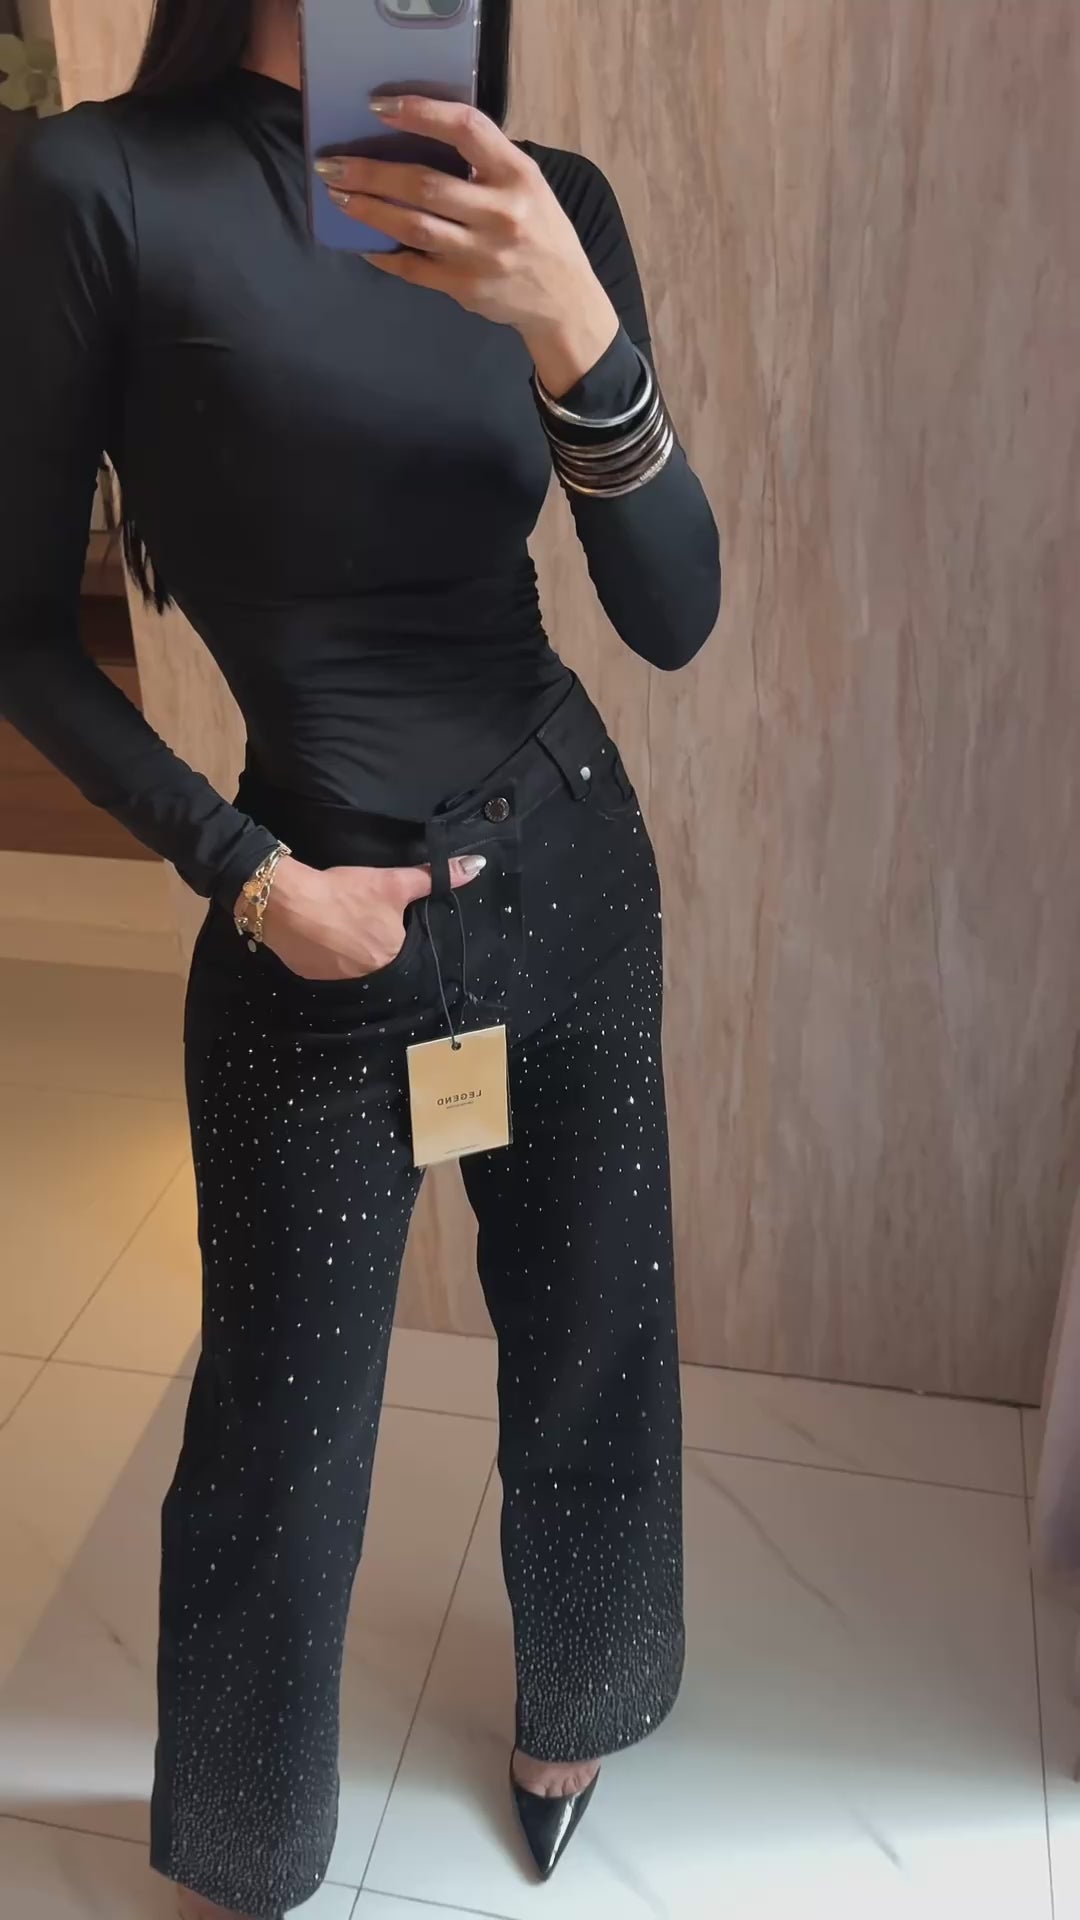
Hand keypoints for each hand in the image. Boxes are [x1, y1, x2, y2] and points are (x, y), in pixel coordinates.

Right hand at [241, 853, 484, 982]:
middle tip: (357, 917)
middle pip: (378, 958)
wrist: (287, 903)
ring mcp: (338, 981)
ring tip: (338, 925)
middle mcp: (369, 977)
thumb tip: (477, 867)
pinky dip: (326, 954)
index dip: (394, 929)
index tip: (381, 915)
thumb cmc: (345, 892)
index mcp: (393, 957)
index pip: (403, 947)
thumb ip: (434, 877)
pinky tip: (320, 935)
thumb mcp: (392, 881)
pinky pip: (326, 968)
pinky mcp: (311, 978)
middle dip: (372, 940)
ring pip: (351, 965)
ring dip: (349, 949)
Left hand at [314, 96, 619, 396]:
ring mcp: (482, 254)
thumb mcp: (527, 184)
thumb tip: (417, 136)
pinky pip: (413, 268)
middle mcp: (501, 212)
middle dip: (371, 172)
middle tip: (331, 163)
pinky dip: (383, 253)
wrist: (563, 300)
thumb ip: (484, 161)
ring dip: (368, 209)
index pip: (465, 129)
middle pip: (424, 184)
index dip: (420, 113)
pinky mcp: (466, 287)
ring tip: (338, 196)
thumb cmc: (539, 231)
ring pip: (412, 226)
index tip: (379, 107)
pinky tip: (363, 241)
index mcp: (517, 174)